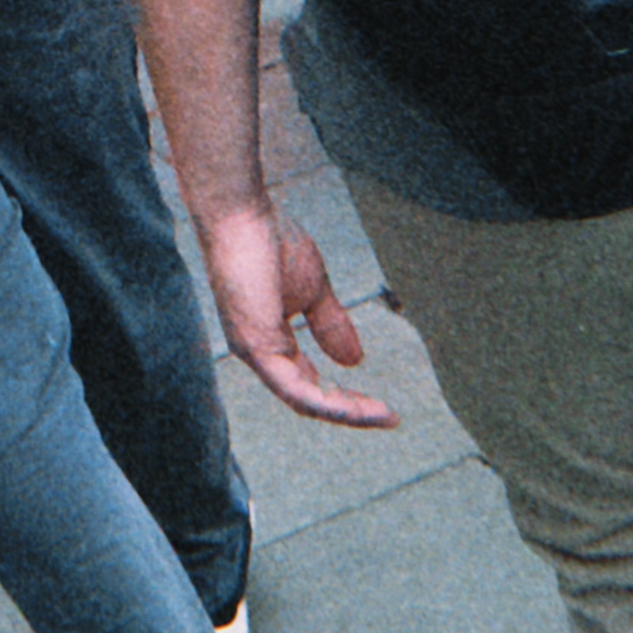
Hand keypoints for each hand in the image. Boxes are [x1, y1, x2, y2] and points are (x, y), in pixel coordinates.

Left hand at [199, 198, 393, 427]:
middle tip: (389, 417)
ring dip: (347, 412)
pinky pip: (298, 391)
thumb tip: (354, 360)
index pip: (307, 384)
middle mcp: (259, 354)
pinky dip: (332, 403)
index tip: (383, 405)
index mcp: (269, 342)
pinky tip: (361, 406)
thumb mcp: (313, 290)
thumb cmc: (269, 242)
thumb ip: (330, 324)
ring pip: (305, 401)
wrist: (243, 214)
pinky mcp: (256, 348)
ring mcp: (254, 353)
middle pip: (308, 399)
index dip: (344, 397)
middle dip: (350, 410)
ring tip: (385, 416)